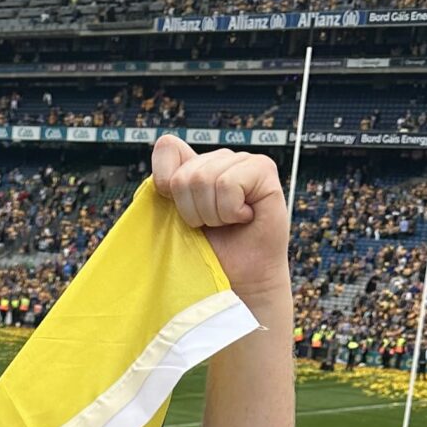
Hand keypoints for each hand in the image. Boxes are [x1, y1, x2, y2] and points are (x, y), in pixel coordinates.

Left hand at [150, 137, 288, 307]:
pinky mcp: (263, 169)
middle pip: (184, 175)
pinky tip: (245, 217)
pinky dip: (231, 211)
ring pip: (204, 179)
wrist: (241, 278)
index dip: (166, 183)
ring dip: (213, 214)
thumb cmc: (210, 253)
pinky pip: (228, 184)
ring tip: (229, 222)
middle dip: (192, 211)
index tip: (182, 213)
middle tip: (213, 225)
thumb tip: (163, 155)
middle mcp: (219, 158)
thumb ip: (167, 188)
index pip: (167, 147)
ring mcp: (243, 160)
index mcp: (196, 165)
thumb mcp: (176, 220)